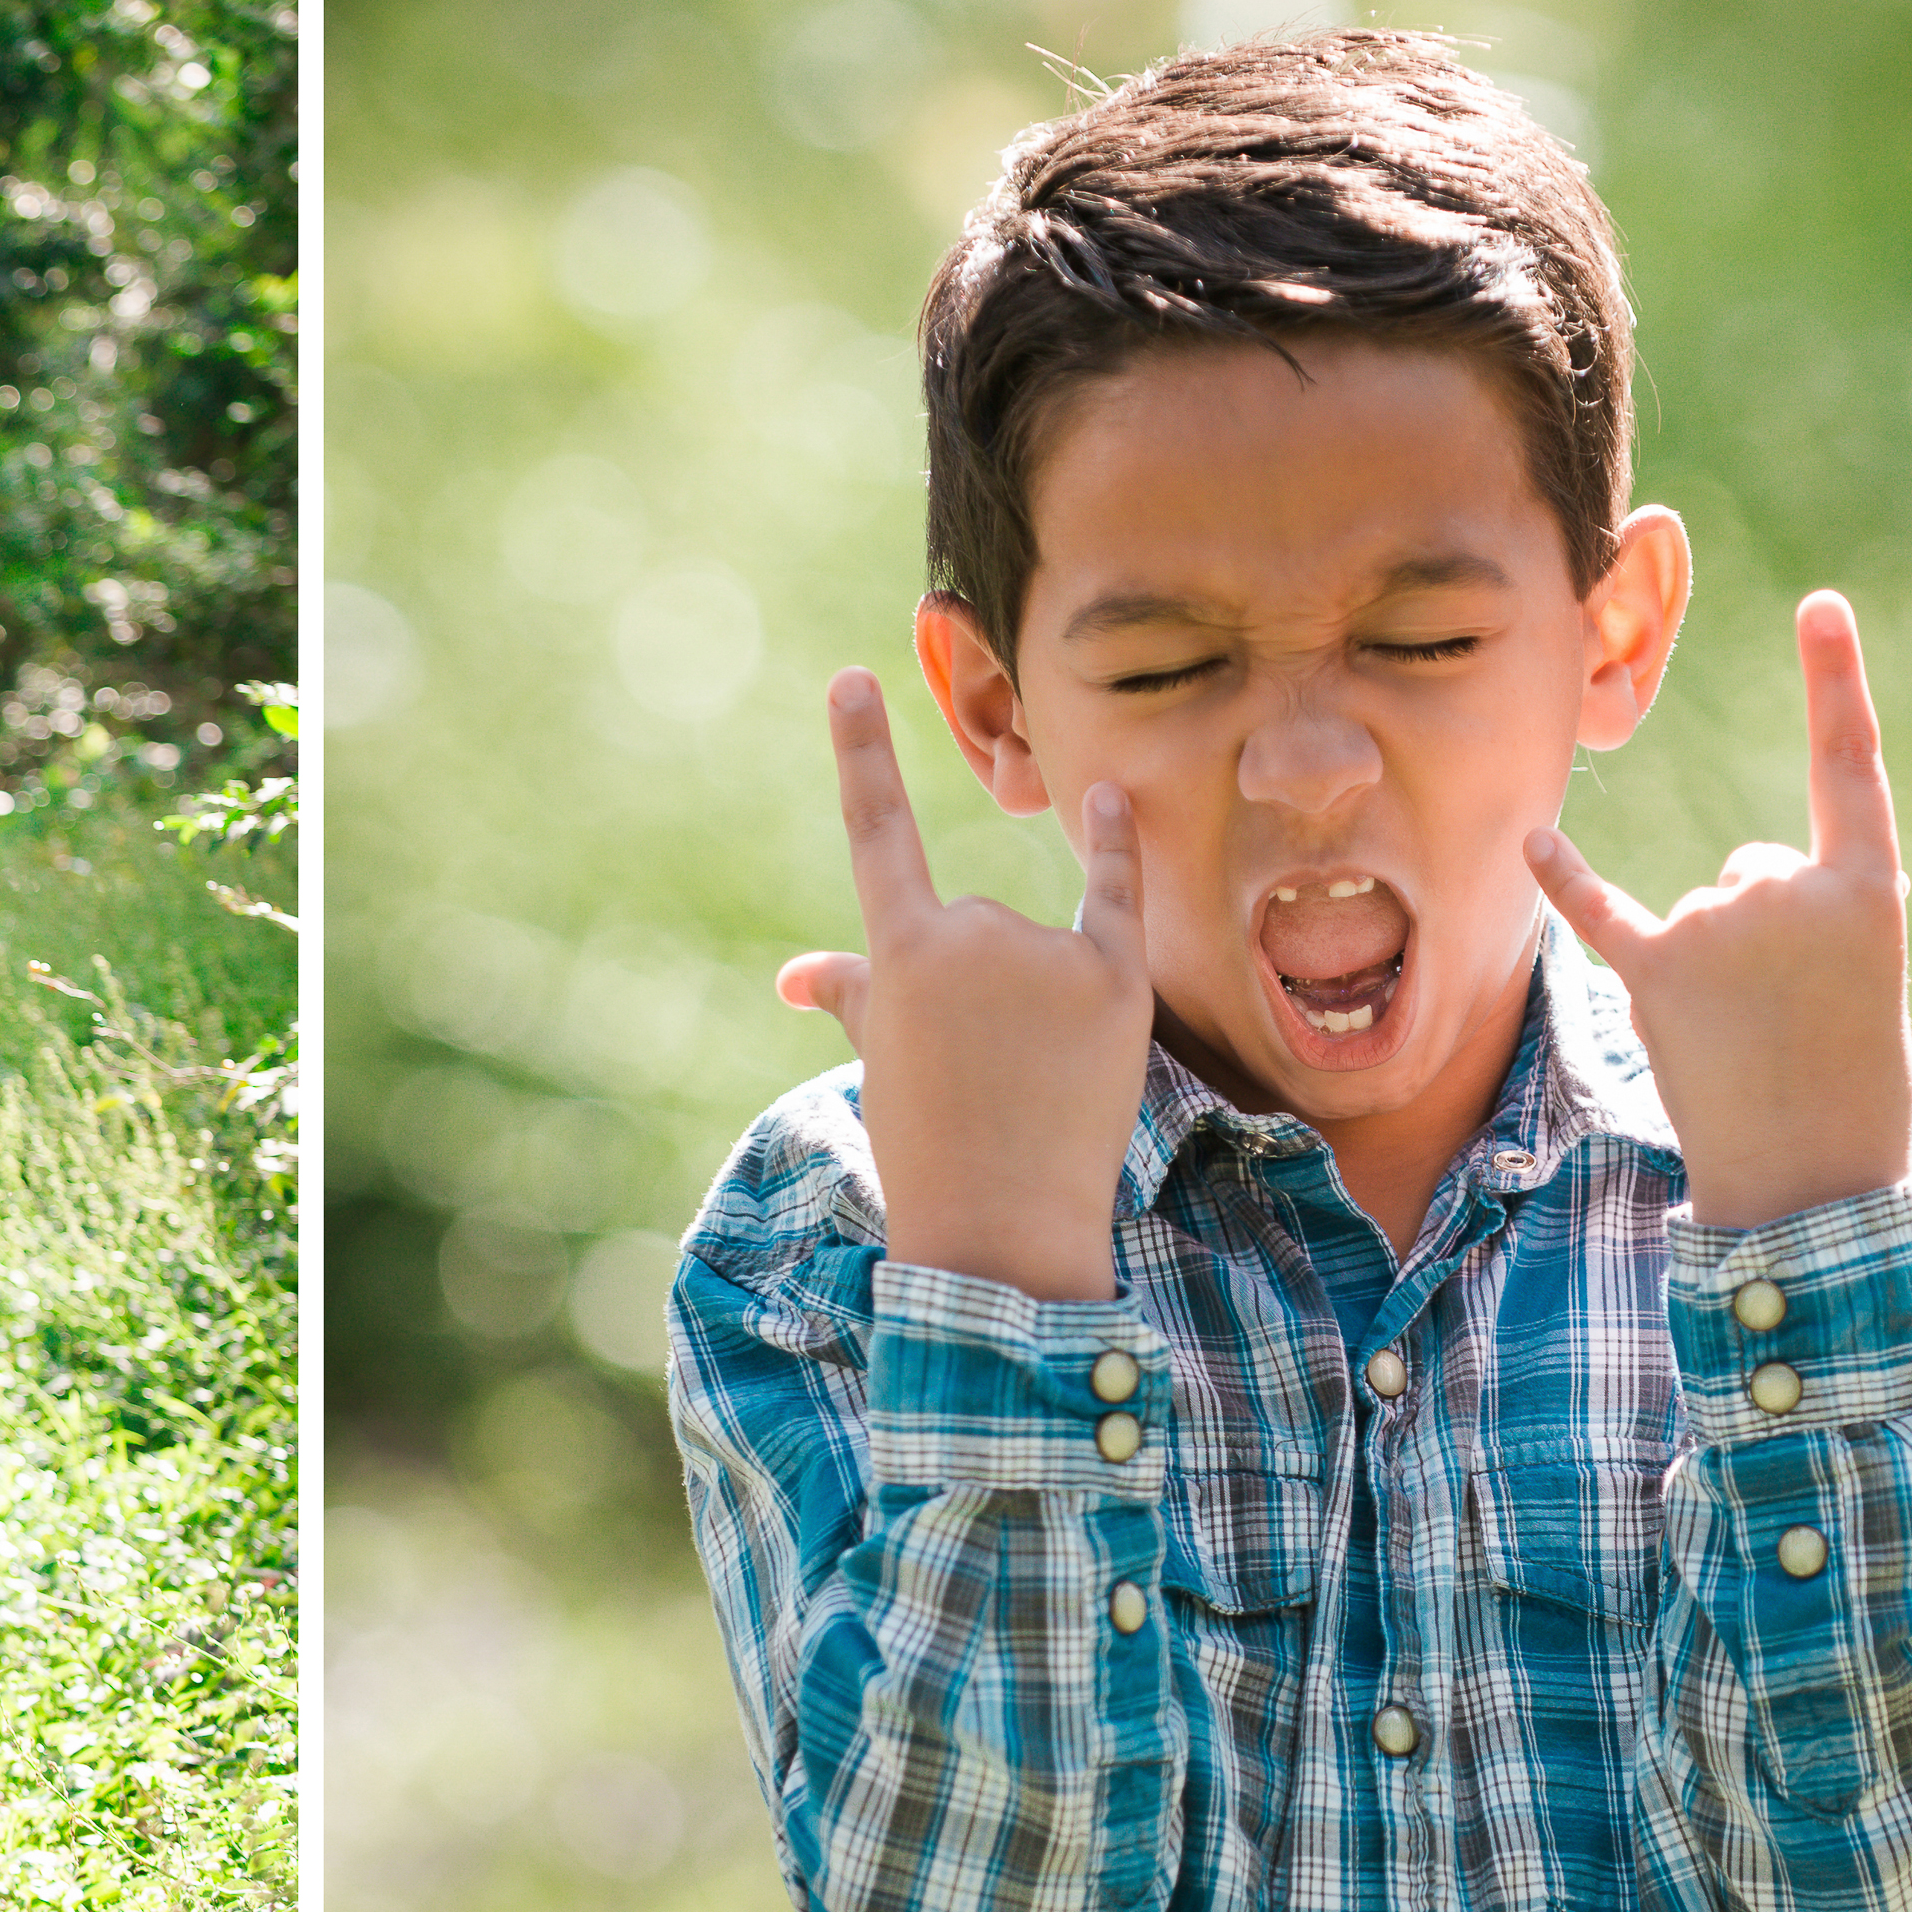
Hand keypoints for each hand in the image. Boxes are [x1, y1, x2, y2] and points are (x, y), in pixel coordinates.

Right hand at [777, 668, 1148, 1297]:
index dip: (860, 750)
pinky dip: (1114, 849)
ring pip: (1034, 943)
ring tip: (1028, 1083)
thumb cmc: (928, 1150)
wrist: (1003, 1232)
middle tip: (977, 1075)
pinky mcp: (1116, 982)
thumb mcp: (882, 1064)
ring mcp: (1047, 955)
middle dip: (975, 985)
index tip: (851, 678)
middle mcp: (973, 934)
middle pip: (973, 925)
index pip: (876, 833)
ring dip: (1033, 998)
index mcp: (902, 953)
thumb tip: (794, 974)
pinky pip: (1115, 898)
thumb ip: (853, 995)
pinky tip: (1112, 800)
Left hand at [1525, 591, 1911, 1229]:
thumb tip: (1729, 884)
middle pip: (1749, 869)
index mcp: (1866, 887)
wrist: (1813, 1177)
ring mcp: (1721, 929)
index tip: (1821, 604)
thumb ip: (1808, 908)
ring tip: (1748, 1039)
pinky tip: (1530, 840)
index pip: (1850, 762)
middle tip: (1791, 1016)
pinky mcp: (1657, 971)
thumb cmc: (1844, 1078)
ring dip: (1712, 969)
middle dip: (1760, 934)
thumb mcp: (1859, 975)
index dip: (1836, 680)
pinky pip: (1601, 909)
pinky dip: (1565, 879)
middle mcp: (1790, 889)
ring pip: (1699, 909)